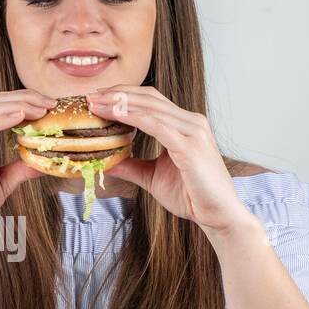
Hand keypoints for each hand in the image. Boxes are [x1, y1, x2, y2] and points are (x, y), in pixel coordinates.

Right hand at [0, 89, 52, 225]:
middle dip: (26, 98)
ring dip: (18, 105)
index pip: (0, 108)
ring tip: (41, 108)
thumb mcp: (1, 184)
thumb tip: (43, 163)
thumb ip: (19, 170)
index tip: (50, 107)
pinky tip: (21, 116)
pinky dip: (3, 119)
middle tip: (51, 103)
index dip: (25, 102)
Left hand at [88, 86, 253, 236]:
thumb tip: (105, 162)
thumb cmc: (191, 196)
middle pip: (149, 98)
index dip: (123, 95)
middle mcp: (191, 122)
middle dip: (117, 94)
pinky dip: (133, 117)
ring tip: (95, 104)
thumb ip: (131, 166)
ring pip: (150, 108)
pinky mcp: (190, 145)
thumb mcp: (152, 177)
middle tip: (90, 96)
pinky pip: (157, 125)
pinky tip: (114, 115)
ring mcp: (193, 131)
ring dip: (120, 103)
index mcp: (184, 125)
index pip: (150, 101)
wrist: (218, 215)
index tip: (97, 98)